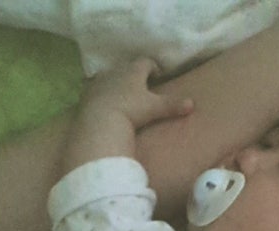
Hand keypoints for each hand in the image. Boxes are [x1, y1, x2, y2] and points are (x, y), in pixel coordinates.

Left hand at [64, 58, 193, 173]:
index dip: (153, 67)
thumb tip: (192, 104)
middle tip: (140, 86)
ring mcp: (98, 81)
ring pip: (109, 76)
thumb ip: (173, 104)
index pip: (145, 62)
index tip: (157, 76)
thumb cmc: (131, 110)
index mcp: (133, 71)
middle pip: (127, 68)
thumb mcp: (154, 108)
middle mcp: (115, 71)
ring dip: (116, 83)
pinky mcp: (86, 94)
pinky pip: (94, 89)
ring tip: (122, 94)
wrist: (100, 121)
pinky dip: (101, 94)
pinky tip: (105, 104)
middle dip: (133, 75)